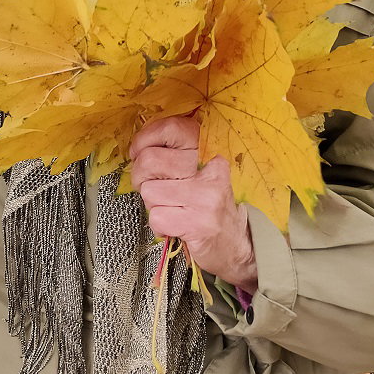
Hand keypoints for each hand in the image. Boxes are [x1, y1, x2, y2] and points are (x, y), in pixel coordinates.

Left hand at [129, 116, 257, 293]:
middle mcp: (209, 171)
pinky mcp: (198, 223)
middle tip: (154, 190)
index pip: (170, 129)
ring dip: (154, 206)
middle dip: (142, 179)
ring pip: (149, 192)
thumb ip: (173, 156)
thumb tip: (137, 148)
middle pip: (150, 160)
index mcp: (208, 153)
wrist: (236, 244)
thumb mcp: (198, 173)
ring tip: (172, 210)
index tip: (139, 152)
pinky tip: (176, 226)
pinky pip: (157, 218)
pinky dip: (160, 226)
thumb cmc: (208, 206)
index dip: (144, 140)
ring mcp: (205, 198)